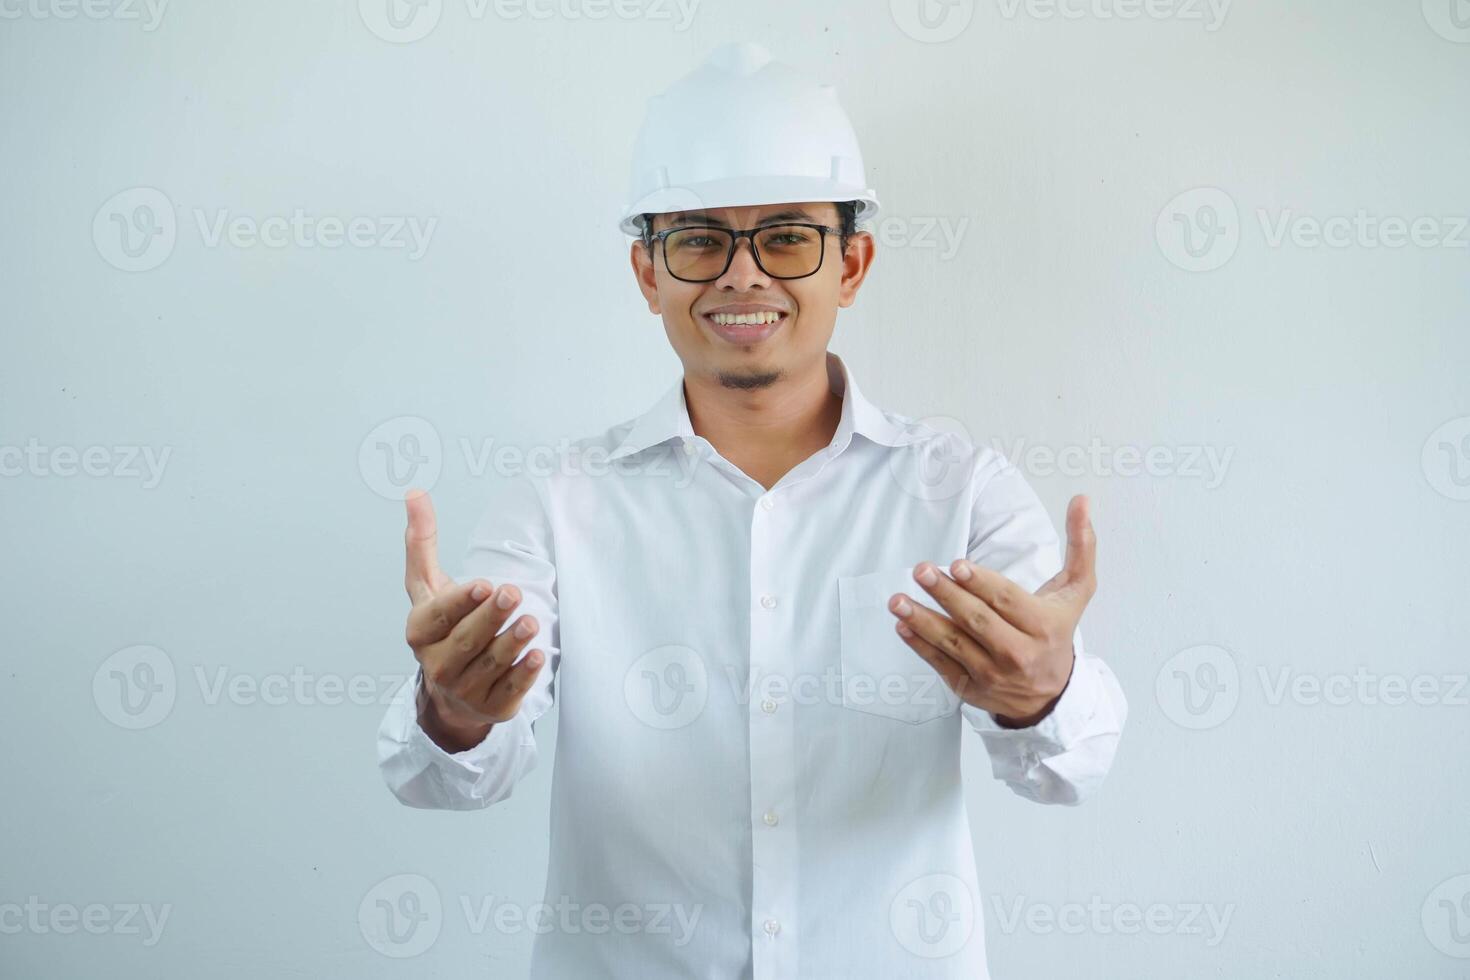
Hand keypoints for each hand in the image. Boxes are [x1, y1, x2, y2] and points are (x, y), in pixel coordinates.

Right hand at [403, 489, 544, 750]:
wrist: (450, 689)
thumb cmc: (441, 626)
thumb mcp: (427, 587)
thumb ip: (421, 542)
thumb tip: (414, 492)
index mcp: (420, 632)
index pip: (440, 616)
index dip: (462, 602)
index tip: (484, 584)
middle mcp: (437, 664)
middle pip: (467, 640)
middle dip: (490, 617)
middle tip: (512, 593)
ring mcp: (463, 689)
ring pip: (490, 664)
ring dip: (511, 644)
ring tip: (531, 622)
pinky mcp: (492, 706)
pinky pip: (509, 691)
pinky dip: (523, 675)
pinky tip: (538, 656)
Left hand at [887, 494, 1096, 727]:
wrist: (1051, 695)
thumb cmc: (1057, 631)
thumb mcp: (1076, 591)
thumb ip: (1081, 546)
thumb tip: (1081, 500)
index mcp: (1043, 626)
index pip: (1007, 601)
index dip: (980, 583)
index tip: (956, 565)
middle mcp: (1018, 653)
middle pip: (978, 621)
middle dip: (947, 595)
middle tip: (921, 571)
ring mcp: (992, 674)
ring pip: (954, 644)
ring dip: (922, 621)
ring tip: (898, 601)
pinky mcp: (970, 688)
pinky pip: (942, 665)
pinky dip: (920, 646)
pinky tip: (902, 626)